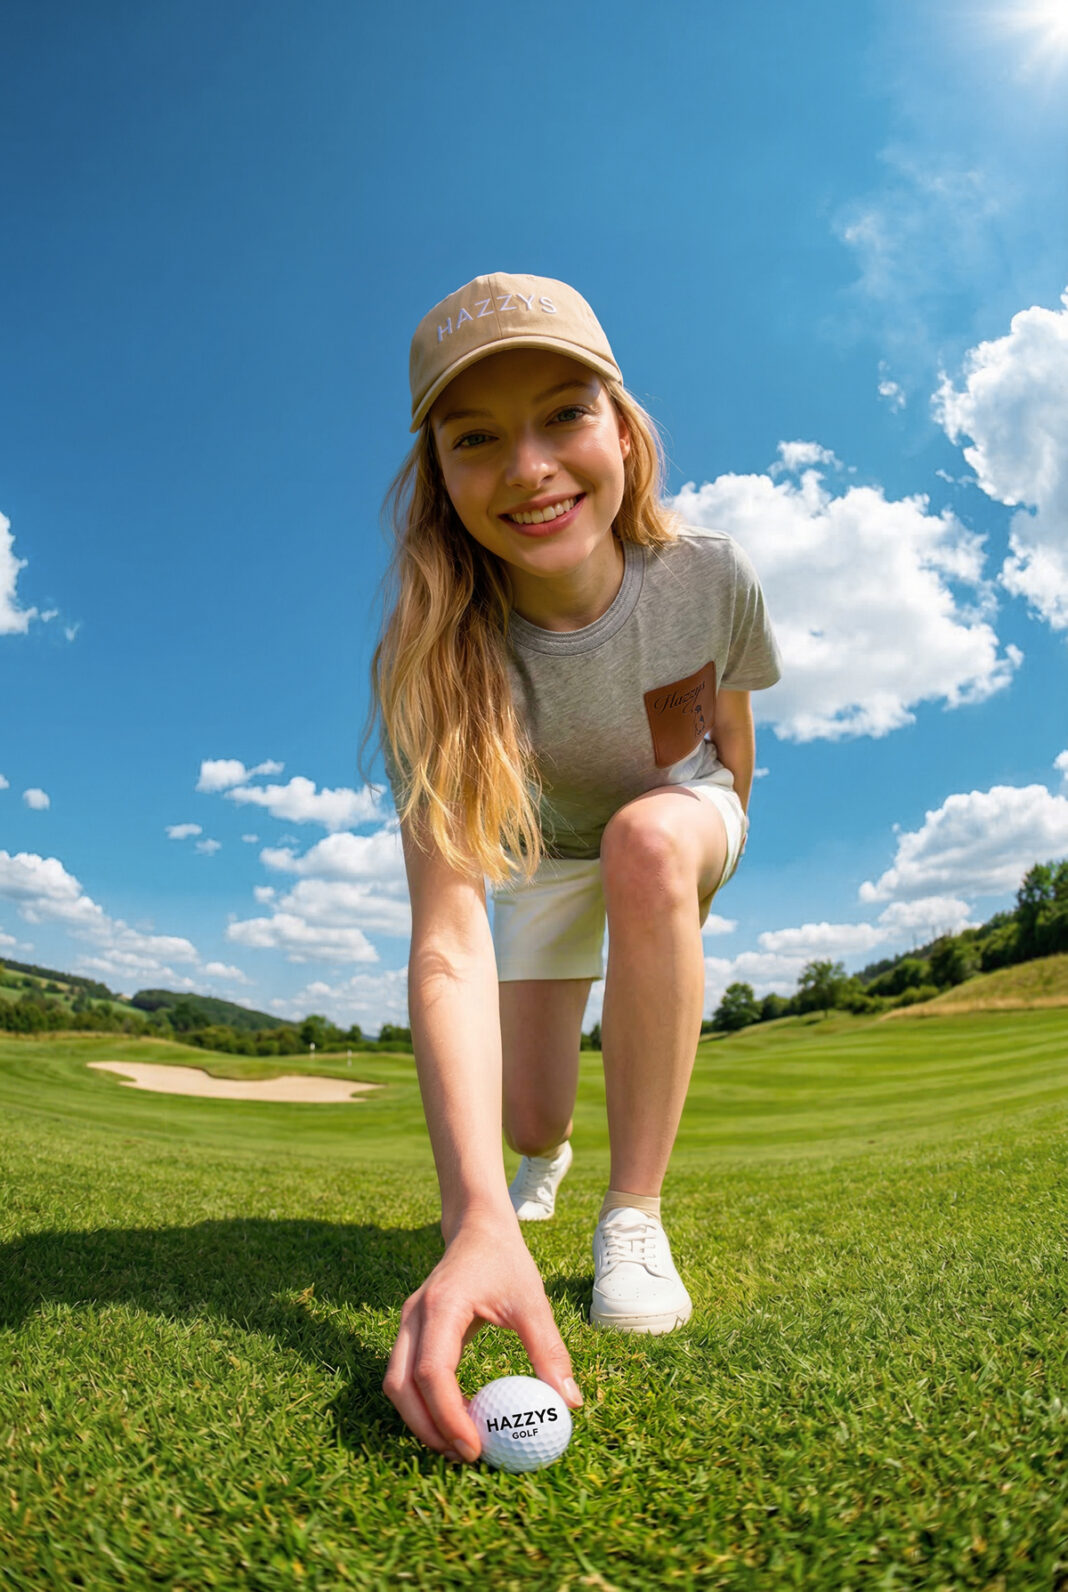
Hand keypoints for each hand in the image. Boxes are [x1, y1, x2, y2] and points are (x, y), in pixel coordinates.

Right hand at [382, 1209, 582, 1461]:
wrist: (477, 1227)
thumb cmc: (505, 1260)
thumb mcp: (532, 1301)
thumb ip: (549, 1350)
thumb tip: (569, 1402)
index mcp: (442, 1307)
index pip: (432, 1373)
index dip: (448, 1416)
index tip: (476, 1448)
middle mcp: (414, 1317)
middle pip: (400, 1386)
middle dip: (426, 1428)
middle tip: (464, 1456)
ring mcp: (406, 1323)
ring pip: (395, 1383)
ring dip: (419, 1419)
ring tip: (458, 1443)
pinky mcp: (410, 1330)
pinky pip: (404, 1375)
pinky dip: (421, 1403)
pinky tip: (453, 1417)